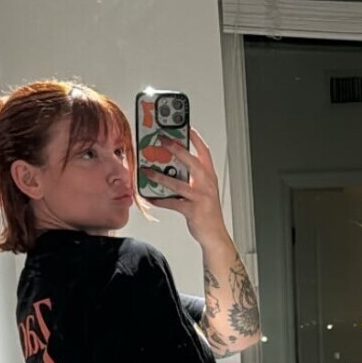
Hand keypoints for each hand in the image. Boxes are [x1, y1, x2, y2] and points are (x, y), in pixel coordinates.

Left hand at [152, 125, 228, 250]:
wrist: (215, 234)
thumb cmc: (207, 212)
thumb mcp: (204, 191)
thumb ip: (192, 179)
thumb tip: (172, 168)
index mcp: (210, 177)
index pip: (205, 152)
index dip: (195, 139)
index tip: (185, 127)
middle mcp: (207, 184)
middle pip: (192, 162)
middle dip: (176, 149)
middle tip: (162, 140)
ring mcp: (201, 197)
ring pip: (178, 183)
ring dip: (160, 176)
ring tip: (147, 171)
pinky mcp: (193, 211)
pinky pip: (172, 203)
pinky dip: (160, 201)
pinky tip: (150, 198)